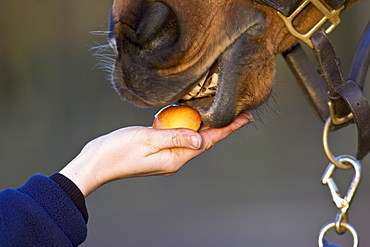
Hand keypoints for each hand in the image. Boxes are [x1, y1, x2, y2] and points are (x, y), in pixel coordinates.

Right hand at [60, 113, 252, 195]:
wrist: (98, 161)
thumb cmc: (118, 151)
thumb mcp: (148, 140)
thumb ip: (175, 137)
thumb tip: (201, 140)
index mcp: (175, 158)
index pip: (208, 141)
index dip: (228, 129)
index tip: (246, 119)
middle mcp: (174, 158)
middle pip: (203, 139)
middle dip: (221, 126)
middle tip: (238, 113)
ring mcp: (165, 154)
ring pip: (190, 136)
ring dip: (204, 124)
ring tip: (218, 112)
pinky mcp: (157, 147)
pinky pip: (176, 134)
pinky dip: (184, 124)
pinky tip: (187, 115)